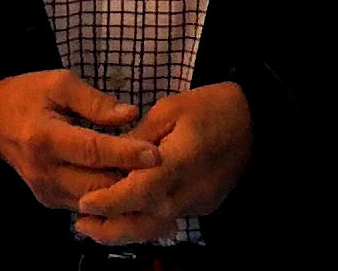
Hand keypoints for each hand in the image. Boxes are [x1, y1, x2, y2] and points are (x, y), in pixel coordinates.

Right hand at [0, 69, 160, 212]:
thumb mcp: (59, 83)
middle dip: (131, 181)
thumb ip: (95, 100)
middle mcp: (44, 171)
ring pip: (93, 202)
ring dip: (124, 194)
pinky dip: (110, 199)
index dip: (126, 154)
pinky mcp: (48, 200)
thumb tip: (130, 114)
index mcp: (45, 138)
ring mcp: (44, 190)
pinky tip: (134, 190)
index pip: (92, 150)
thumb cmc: (28, 95)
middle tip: (167, 174)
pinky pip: (85, 205)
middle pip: (96, 184)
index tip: (156, 154)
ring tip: (158, 186)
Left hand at [71, 81, 254, 242]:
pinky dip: (144, 221)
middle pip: (142, 221)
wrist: (256, 121)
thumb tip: (110, 156)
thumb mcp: (169, 109)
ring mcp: (197, 203)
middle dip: (109, 227)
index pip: (136, 191)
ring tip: (96, 227)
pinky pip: (168, 220)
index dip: (108, 202)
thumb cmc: (211, 107)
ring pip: (154, 227)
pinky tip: (127, 213)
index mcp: (178, 162)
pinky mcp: (203, 207)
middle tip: (80, 225)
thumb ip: (137, 137)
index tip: (83, 205)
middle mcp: (187, 191)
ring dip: (124, 230)